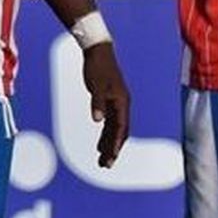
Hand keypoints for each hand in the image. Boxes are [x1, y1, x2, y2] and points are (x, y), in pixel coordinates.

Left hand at [83, 42, 130, 167]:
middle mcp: (122, 105)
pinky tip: (100, 145)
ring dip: (109, 145)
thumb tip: (98, 120)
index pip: (121, 127)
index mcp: (122, 102)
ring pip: (115, 130)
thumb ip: (97, 103)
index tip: (111, 156)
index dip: (116, 143)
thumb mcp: (96, 85)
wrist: (98, 51)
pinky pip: (110, 124)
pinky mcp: (109, 102)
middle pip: (120, 132)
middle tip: (106, 165)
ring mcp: (116, 104)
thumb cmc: (97, 67)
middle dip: (114, 149)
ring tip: (103, 161)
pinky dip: (106, 135)